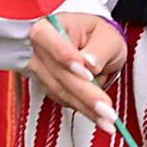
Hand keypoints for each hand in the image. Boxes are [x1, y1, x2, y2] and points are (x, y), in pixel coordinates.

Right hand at [27, 14, 128, 128]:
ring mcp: (40, 68)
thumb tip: (90, 63)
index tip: (86, 72)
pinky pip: (63, 100)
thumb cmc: (98, 36)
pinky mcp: (47, 86)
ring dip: (85, 107)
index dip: (63, 55)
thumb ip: (99, 48)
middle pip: (57, 72)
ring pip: (60, 90)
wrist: (93, 47)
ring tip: (108, 119)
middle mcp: (38, 48)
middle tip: (106, 108)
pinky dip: (83, 110)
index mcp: (49, 27)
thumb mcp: (107, 36)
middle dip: (84, 92)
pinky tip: (100, 117)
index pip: (46, 38)